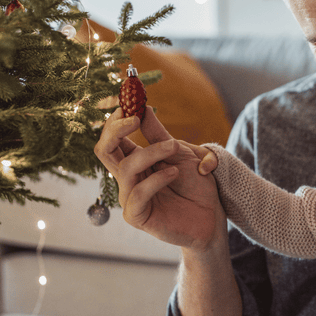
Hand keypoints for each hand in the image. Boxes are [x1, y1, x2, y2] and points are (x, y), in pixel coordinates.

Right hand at [93, 107, 223, 249]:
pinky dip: (156, 179)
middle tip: (135, 117)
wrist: (212, 215)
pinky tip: (173, 172)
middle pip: (103, 150)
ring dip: (151, 153)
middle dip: (115, 130)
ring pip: (125, 168)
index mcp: (133, 160)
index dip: (117, 118)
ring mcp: (129, 197)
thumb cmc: (196, 185)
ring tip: (174, 148)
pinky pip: (137, 194)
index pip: (112, 136)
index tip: (130, 99)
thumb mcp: (180, 152)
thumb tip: (143, 107)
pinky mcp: (137, 216)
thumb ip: (159, 133)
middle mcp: (127, 177)